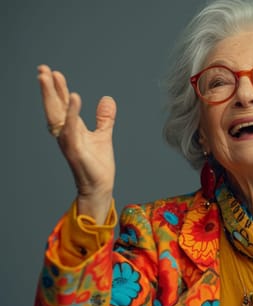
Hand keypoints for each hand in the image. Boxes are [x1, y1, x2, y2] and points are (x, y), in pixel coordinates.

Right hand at [38, 65, 115, 222]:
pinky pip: (71, 127)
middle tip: (42, 69)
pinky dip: (72, 112)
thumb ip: (104, 118)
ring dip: (52, 95)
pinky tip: (74, 97)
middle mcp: (66, 133)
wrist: (100, 186)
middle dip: (48, 88)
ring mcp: (68, 141)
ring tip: (49, 77)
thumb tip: (107, 99)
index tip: (52, 72)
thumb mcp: (103, 135)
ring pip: (57, 114)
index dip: (57, 89)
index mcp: (72, 128)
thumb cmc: (97, 164)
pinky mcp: (75, 149)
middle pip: (54, 106)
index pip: (62, 104)